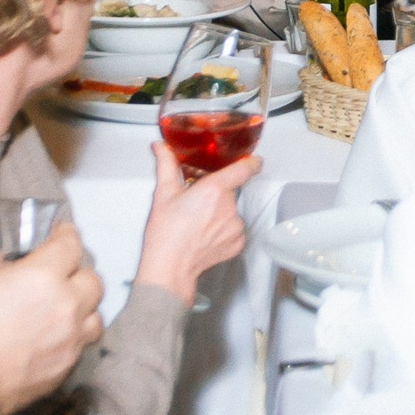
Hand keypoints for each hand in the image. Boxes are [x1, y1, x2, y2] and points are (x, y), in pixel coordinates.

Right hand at [0, 225, 103, 414]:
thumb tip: (4, 264)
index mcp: (43, 275)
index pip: (70, 245)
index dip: (66, 236)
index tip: (61, 233)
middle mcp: (66, 305)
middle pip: (92, 280)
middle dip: (77, 273)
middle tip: (59, 275)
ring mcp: (70, 339)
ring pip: (95, 316)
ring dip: (82, 308)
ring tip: (64, 309)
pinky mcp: (66, 367)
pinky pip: (80, 346)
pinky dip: (72, 337)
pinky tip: (54, 338)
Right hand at [133, 142, 255, 304]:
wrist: (170, 267)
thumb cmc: (165, 233)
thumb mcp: (163, 194)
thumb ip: (166, 165)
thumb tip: (161, 147)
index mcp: (214, 190)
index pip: (244, 169)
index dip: (251, 163)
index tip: (253, 161)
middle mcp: (230, 207)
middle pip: (230, 192)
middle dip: (216, 195)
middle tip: (196, 205)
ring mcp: (236, 227)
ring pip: (231, 212)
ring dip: (219, 214)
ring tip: (198, 224)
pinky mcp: (238, 243)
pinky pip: (234, 230)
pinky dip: (223, 230)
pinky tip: (205, 235)